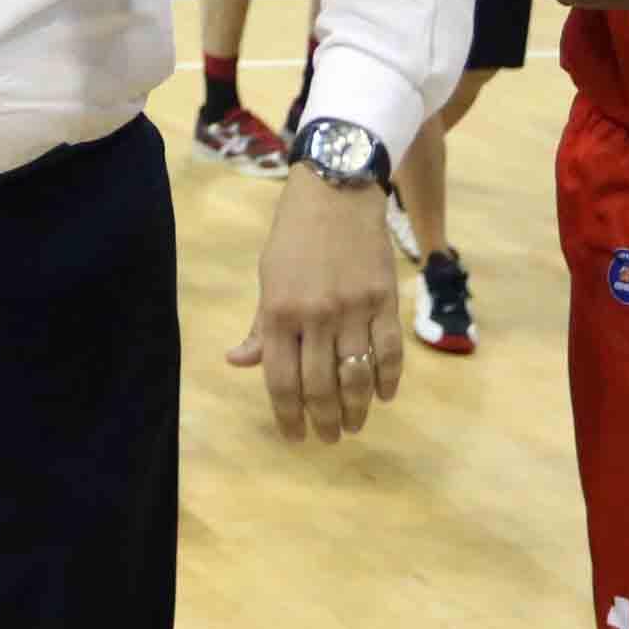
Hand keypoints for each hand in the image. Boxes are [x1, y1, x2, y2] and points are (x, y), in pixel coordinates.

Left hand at [228, 178, 403, 441]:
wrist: (336, 190)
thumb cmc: (294, 236)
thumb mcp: (268, 278)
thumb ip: (261, 325)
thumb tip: (239, 362)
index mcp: (279, 312)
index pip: (281, 381)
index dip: (288, 416)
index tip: (294, 436)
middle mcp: (315, 316)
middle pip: (320, 387)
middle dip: (323, 421)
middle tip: (327, 437)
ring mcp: (353, 309)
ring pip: (356, 377)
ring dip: (356, 410)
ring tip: (353, 426)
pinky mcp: (385, 301)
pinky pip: (389, 353)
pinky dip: (387, 381)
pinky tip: (383, 396)